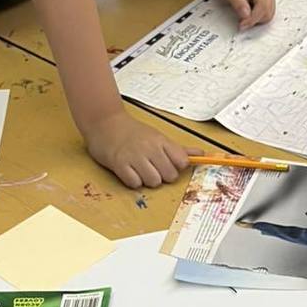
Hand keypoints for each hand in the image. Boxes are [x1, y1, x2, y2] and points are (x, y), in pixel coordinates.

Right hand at [84, 111, 200, 188]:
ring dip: (147, 180)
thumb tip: (201, 154)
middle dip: (162, 176)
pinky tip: (129, 172)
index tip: (168, 164)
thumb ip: (179, 149)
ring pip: (154, 182)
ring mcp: (134, 156)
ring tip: (139, 170)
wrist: (105, 123)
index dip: (177, 167)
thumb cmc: (132, 132)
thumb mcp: (158, 137)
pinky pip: (134, 183)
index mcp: (161, 141)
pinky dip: (133, 181)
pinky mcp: (119, 164)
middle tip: (152, 168)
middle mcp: (150, 148)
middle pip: (170, 175)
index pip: (182, 161)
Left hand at [215, 0, 275, 29]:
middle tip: (241, 21)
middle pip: (268, 13)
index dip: (252, 19)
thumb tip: (245, 15)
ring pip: (268, 15)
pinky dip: (257, 16)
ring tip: (243, 13)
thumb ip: (237, 1)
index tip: (241, 25)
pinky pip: (266, 12)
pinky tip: (247, 10)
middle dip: (255, 20)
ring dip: (256, 19)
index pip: (262, 7)